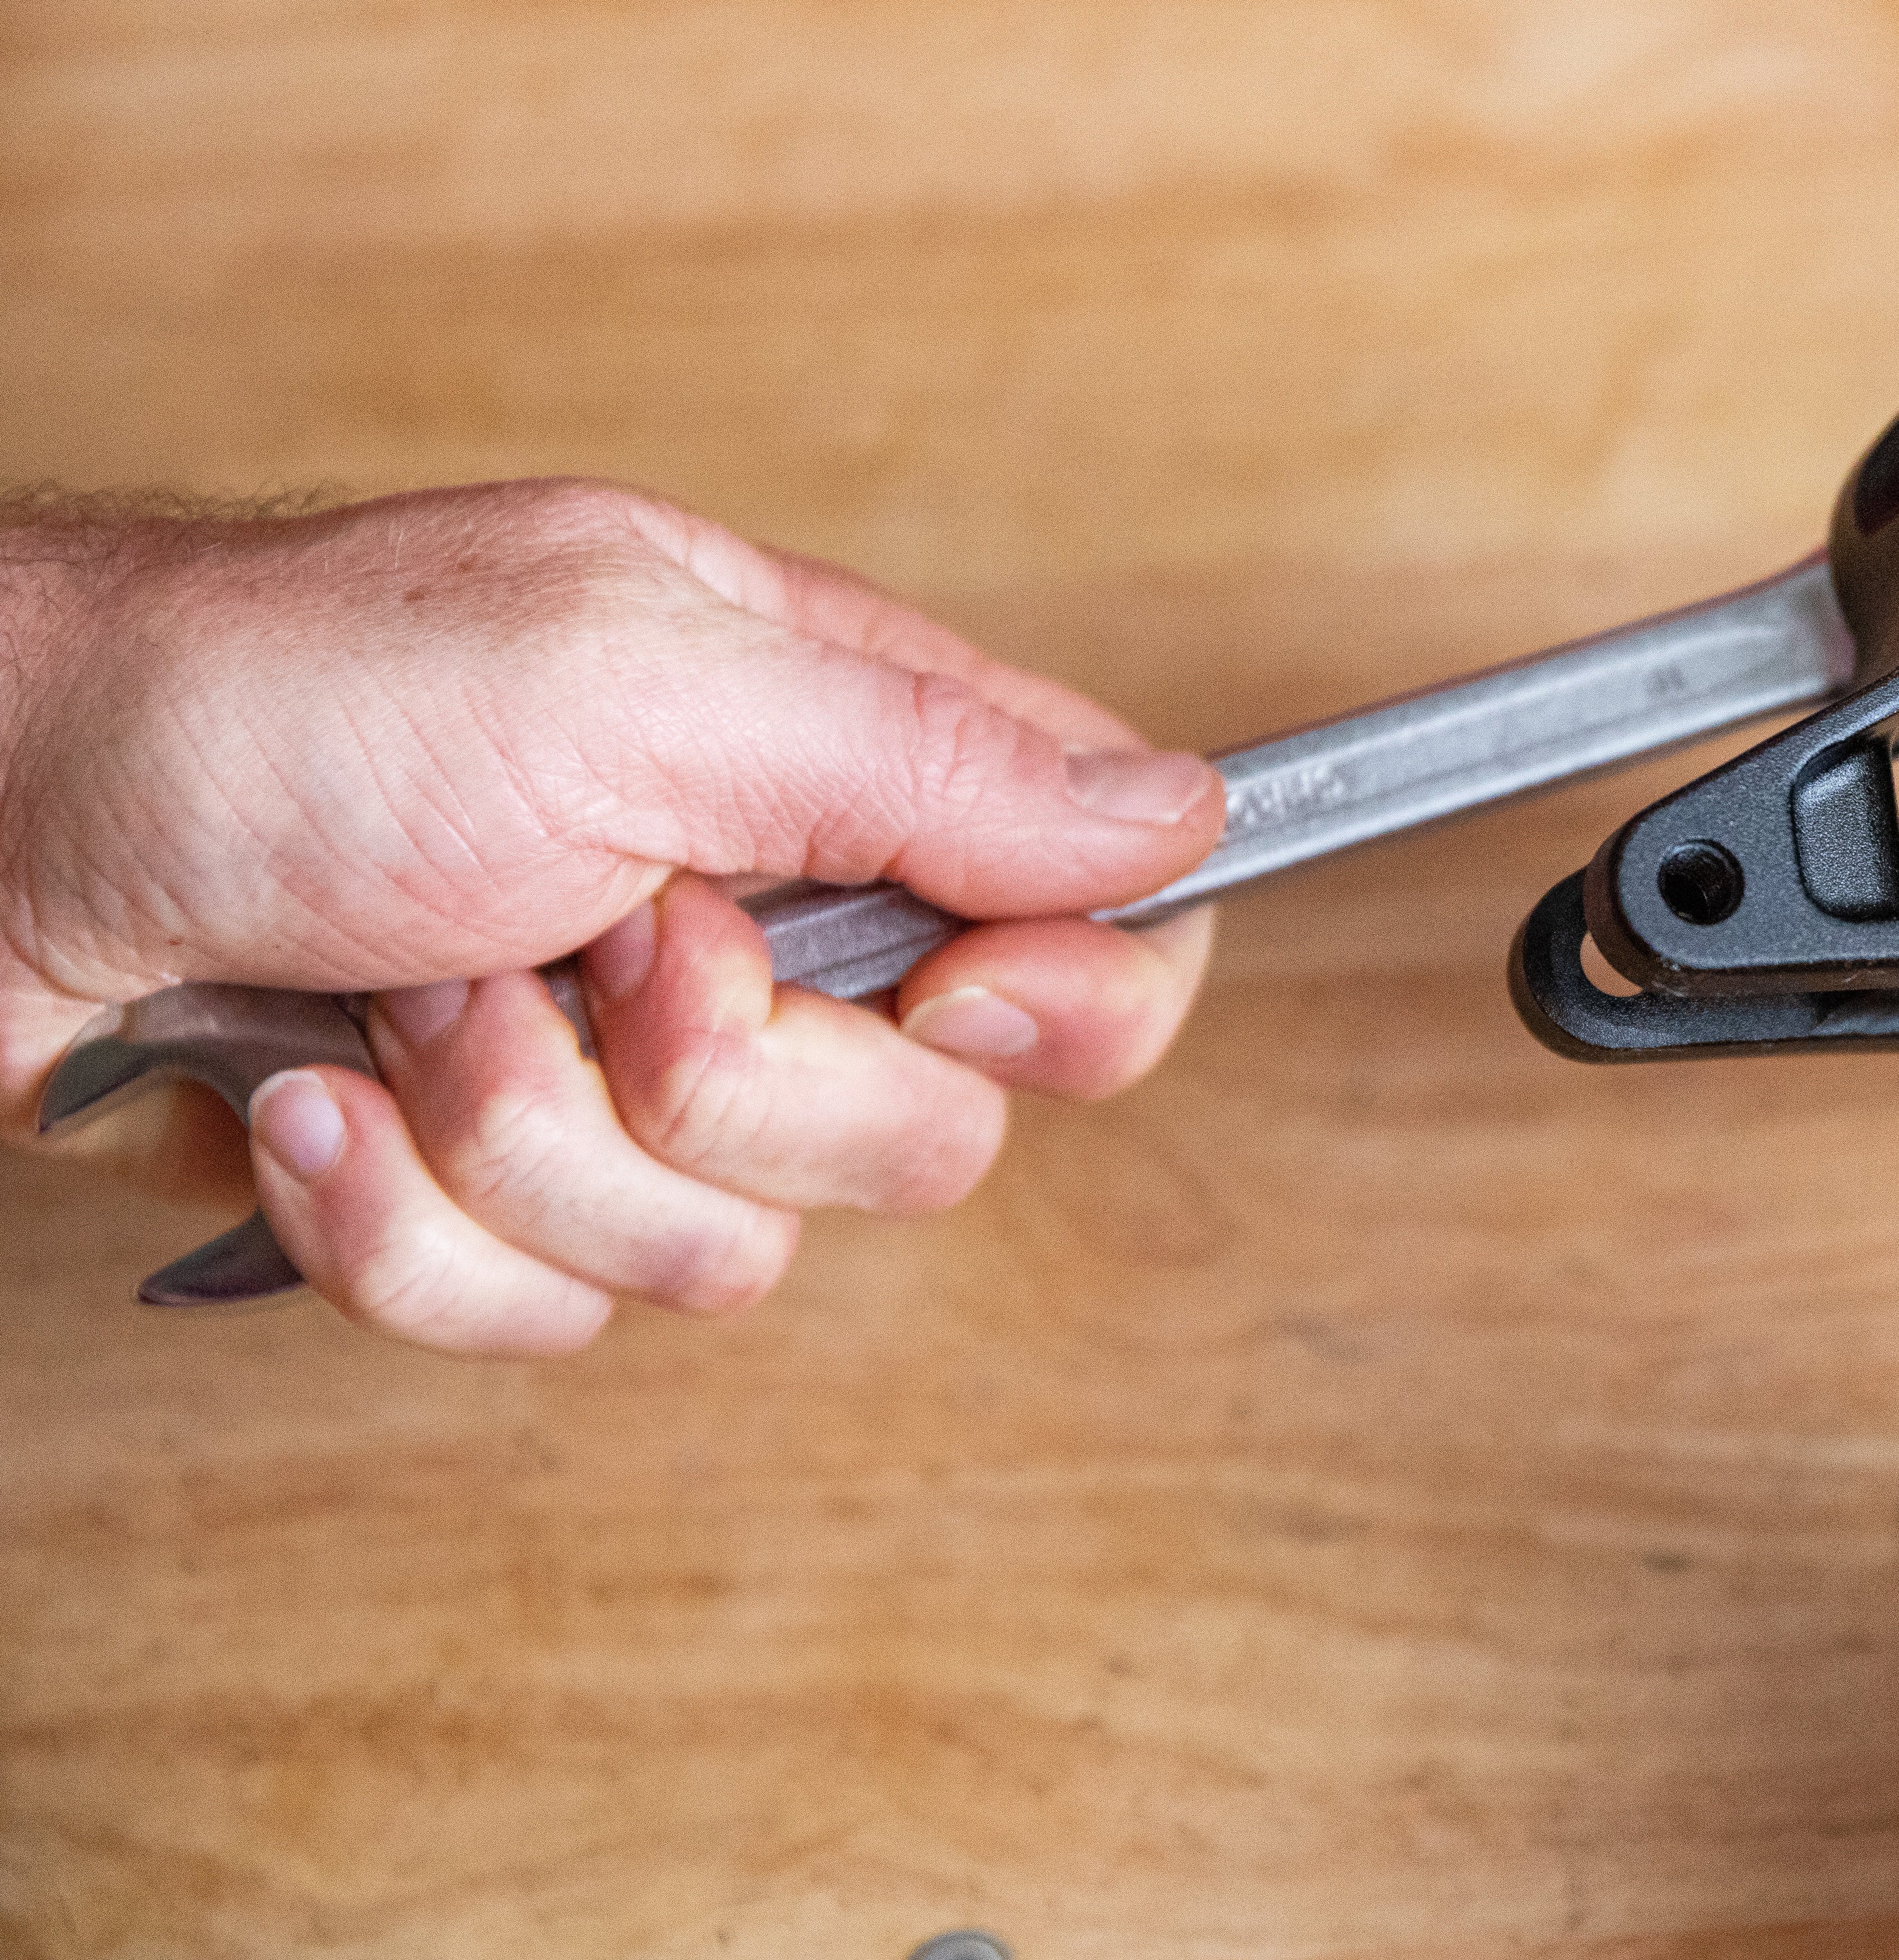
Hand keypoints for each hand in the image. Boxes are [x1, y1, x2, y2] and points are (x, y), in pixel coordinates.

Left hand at [0, 481, 1222, 1355]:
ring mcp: (611, 1083)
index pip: (1089, 924)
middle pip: (924, 1133)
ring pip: (724, 1254)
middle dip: (732, 1079)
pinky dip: (401, 1221)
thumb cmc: (275, 707)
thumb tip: (1185, 815)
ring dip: (530, 1140)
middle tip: (597, 944)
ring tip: (407, 996)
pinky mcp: (478, 1198)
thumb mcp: (641, 679)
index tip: (952, 998)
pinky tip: (310, 1096)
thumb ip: (932, 762)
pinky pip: (536, 1317)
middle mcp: (747, 937)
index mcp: (823, 767)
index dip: (1068, 1002)